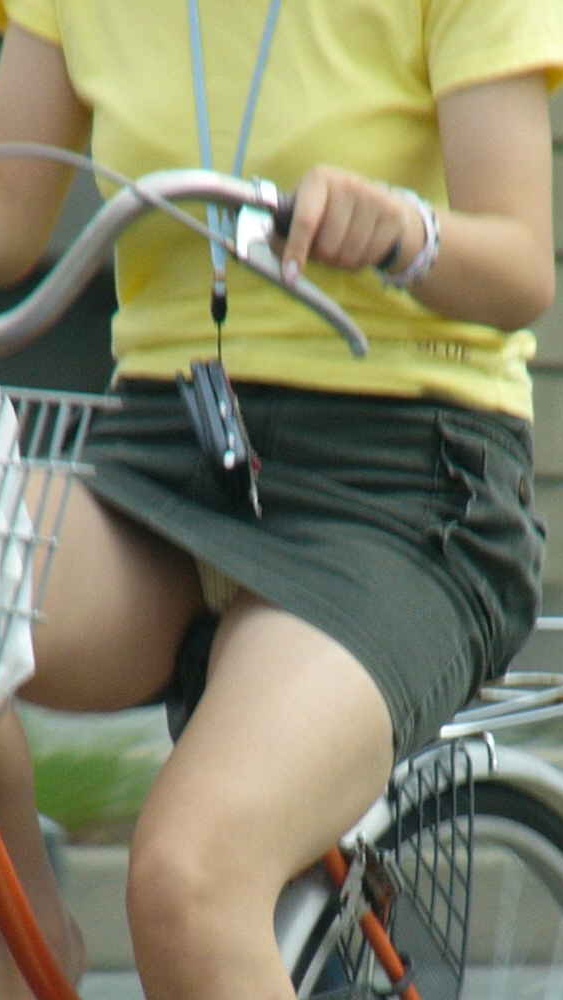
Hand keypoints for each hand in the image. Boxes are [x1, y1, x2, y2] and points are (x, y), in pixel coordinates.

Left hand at [279, 165, 423, 282]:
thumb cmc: (333, 214)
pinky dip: (360, 261)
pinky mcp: (392, 215)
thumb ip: (285, 230)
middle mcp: (346, 182)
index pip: (305, 221)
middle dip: (323, 258)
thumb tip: (274, 250)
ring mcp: (372, 197)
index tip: (290, 276)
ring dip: (342, 262)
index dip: (296, 251)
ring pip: (347, 255)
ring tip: (345, 245)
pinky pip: (368, 258)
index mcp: (318, 179)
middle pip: (327, 246)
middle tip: (327, 247)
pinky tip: (363, 246)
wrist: (383, 207)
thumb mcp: (308, 211)